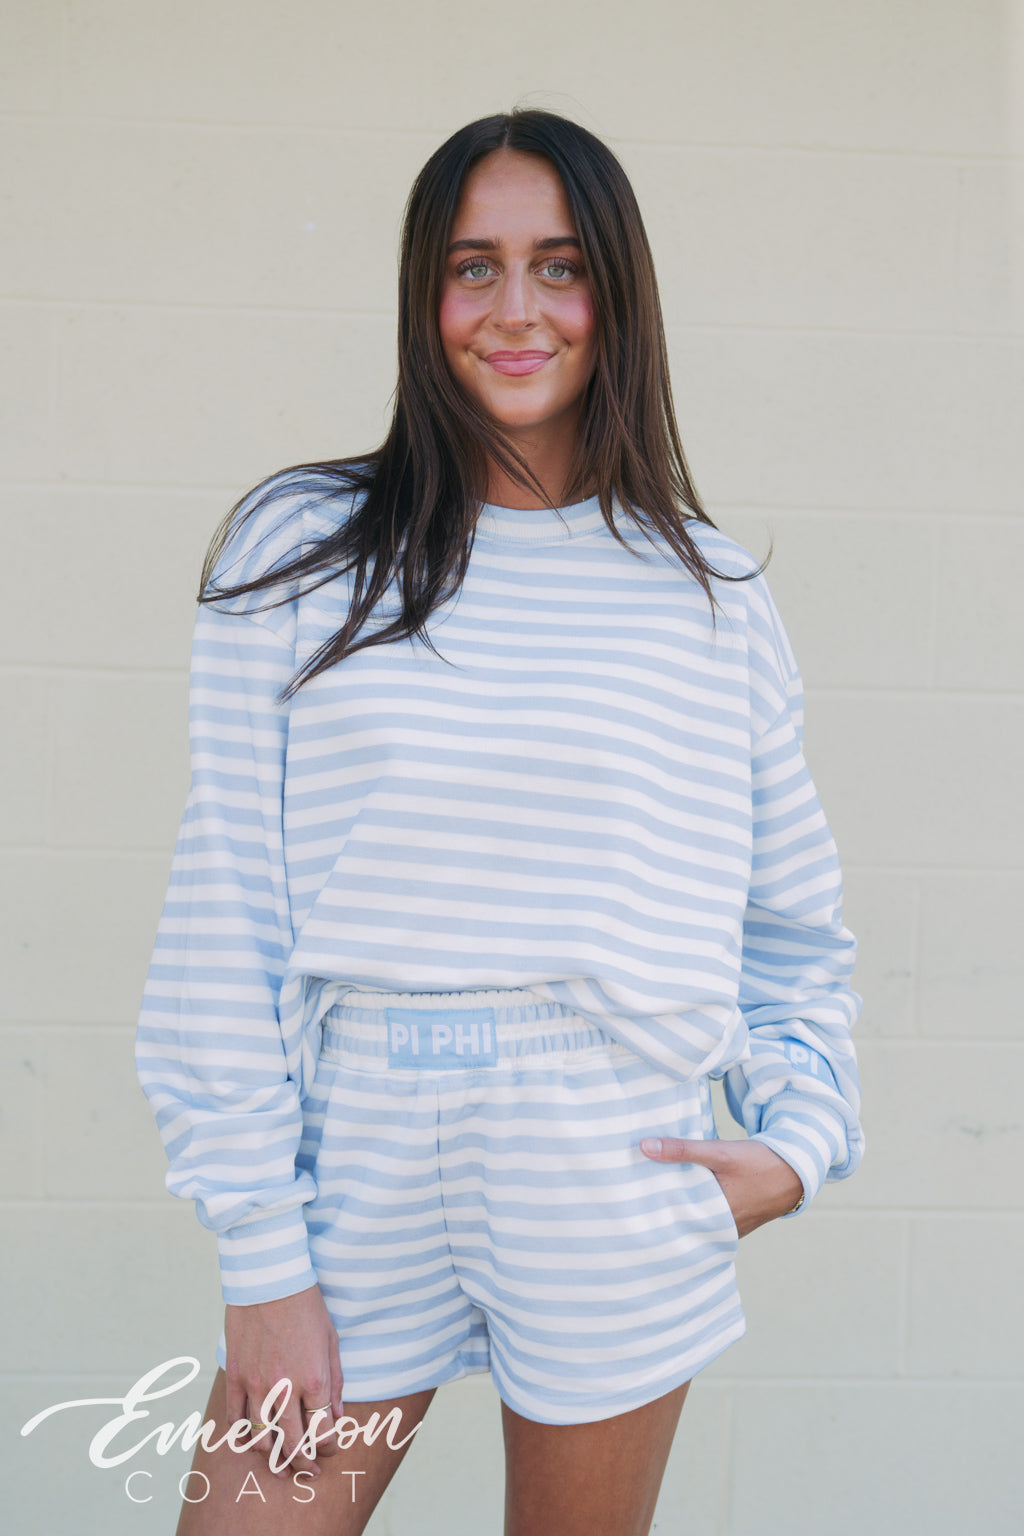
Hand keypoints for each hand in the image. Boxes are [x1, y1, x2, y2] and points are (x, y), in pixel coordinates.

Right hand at [224, 1283, 343, 1472]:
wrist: (270, 1279)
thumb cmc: (306, 1306)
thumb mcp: (331, 1341)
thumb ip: (336, 1382)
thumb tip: (338, 1417)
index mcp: (314, 1379)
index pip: (323, 1432)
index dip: (330, 1447)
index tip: (331, 1448)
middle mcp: (284, 1388)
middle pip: (292, 1444)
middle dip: (304, 1464)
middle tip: (309, 1471)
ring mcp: (256, 1384)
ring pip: (261, 1440)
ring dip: (272, 1457)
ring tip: (280, 1462)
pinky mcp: (235, 1376)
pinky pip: (235, 1419)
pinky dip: (242, 1436)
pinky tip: (251, 1442)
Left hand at [640, 1136, 804, 1237]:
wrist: (796, 1170)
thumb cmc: (758, 1163)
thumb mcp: (719, 1153)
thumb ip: (683, 1150)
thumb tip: (644, 1147)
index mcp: (713, 1219)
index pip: (672, 1221)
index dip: (649, 1213)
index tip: (626, 1204)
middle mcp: (719, 1229)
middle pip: (681, 1221)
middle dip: (660, 1212)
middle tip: (629, 1200)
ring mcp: (728, 1226)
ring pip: (695, 1218)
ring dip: (678, 1207)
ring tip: (646, 1196)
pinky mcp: (734, 1219)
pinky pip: (708, 1215)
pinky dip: (695, 1205)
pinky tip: (679, 1194)